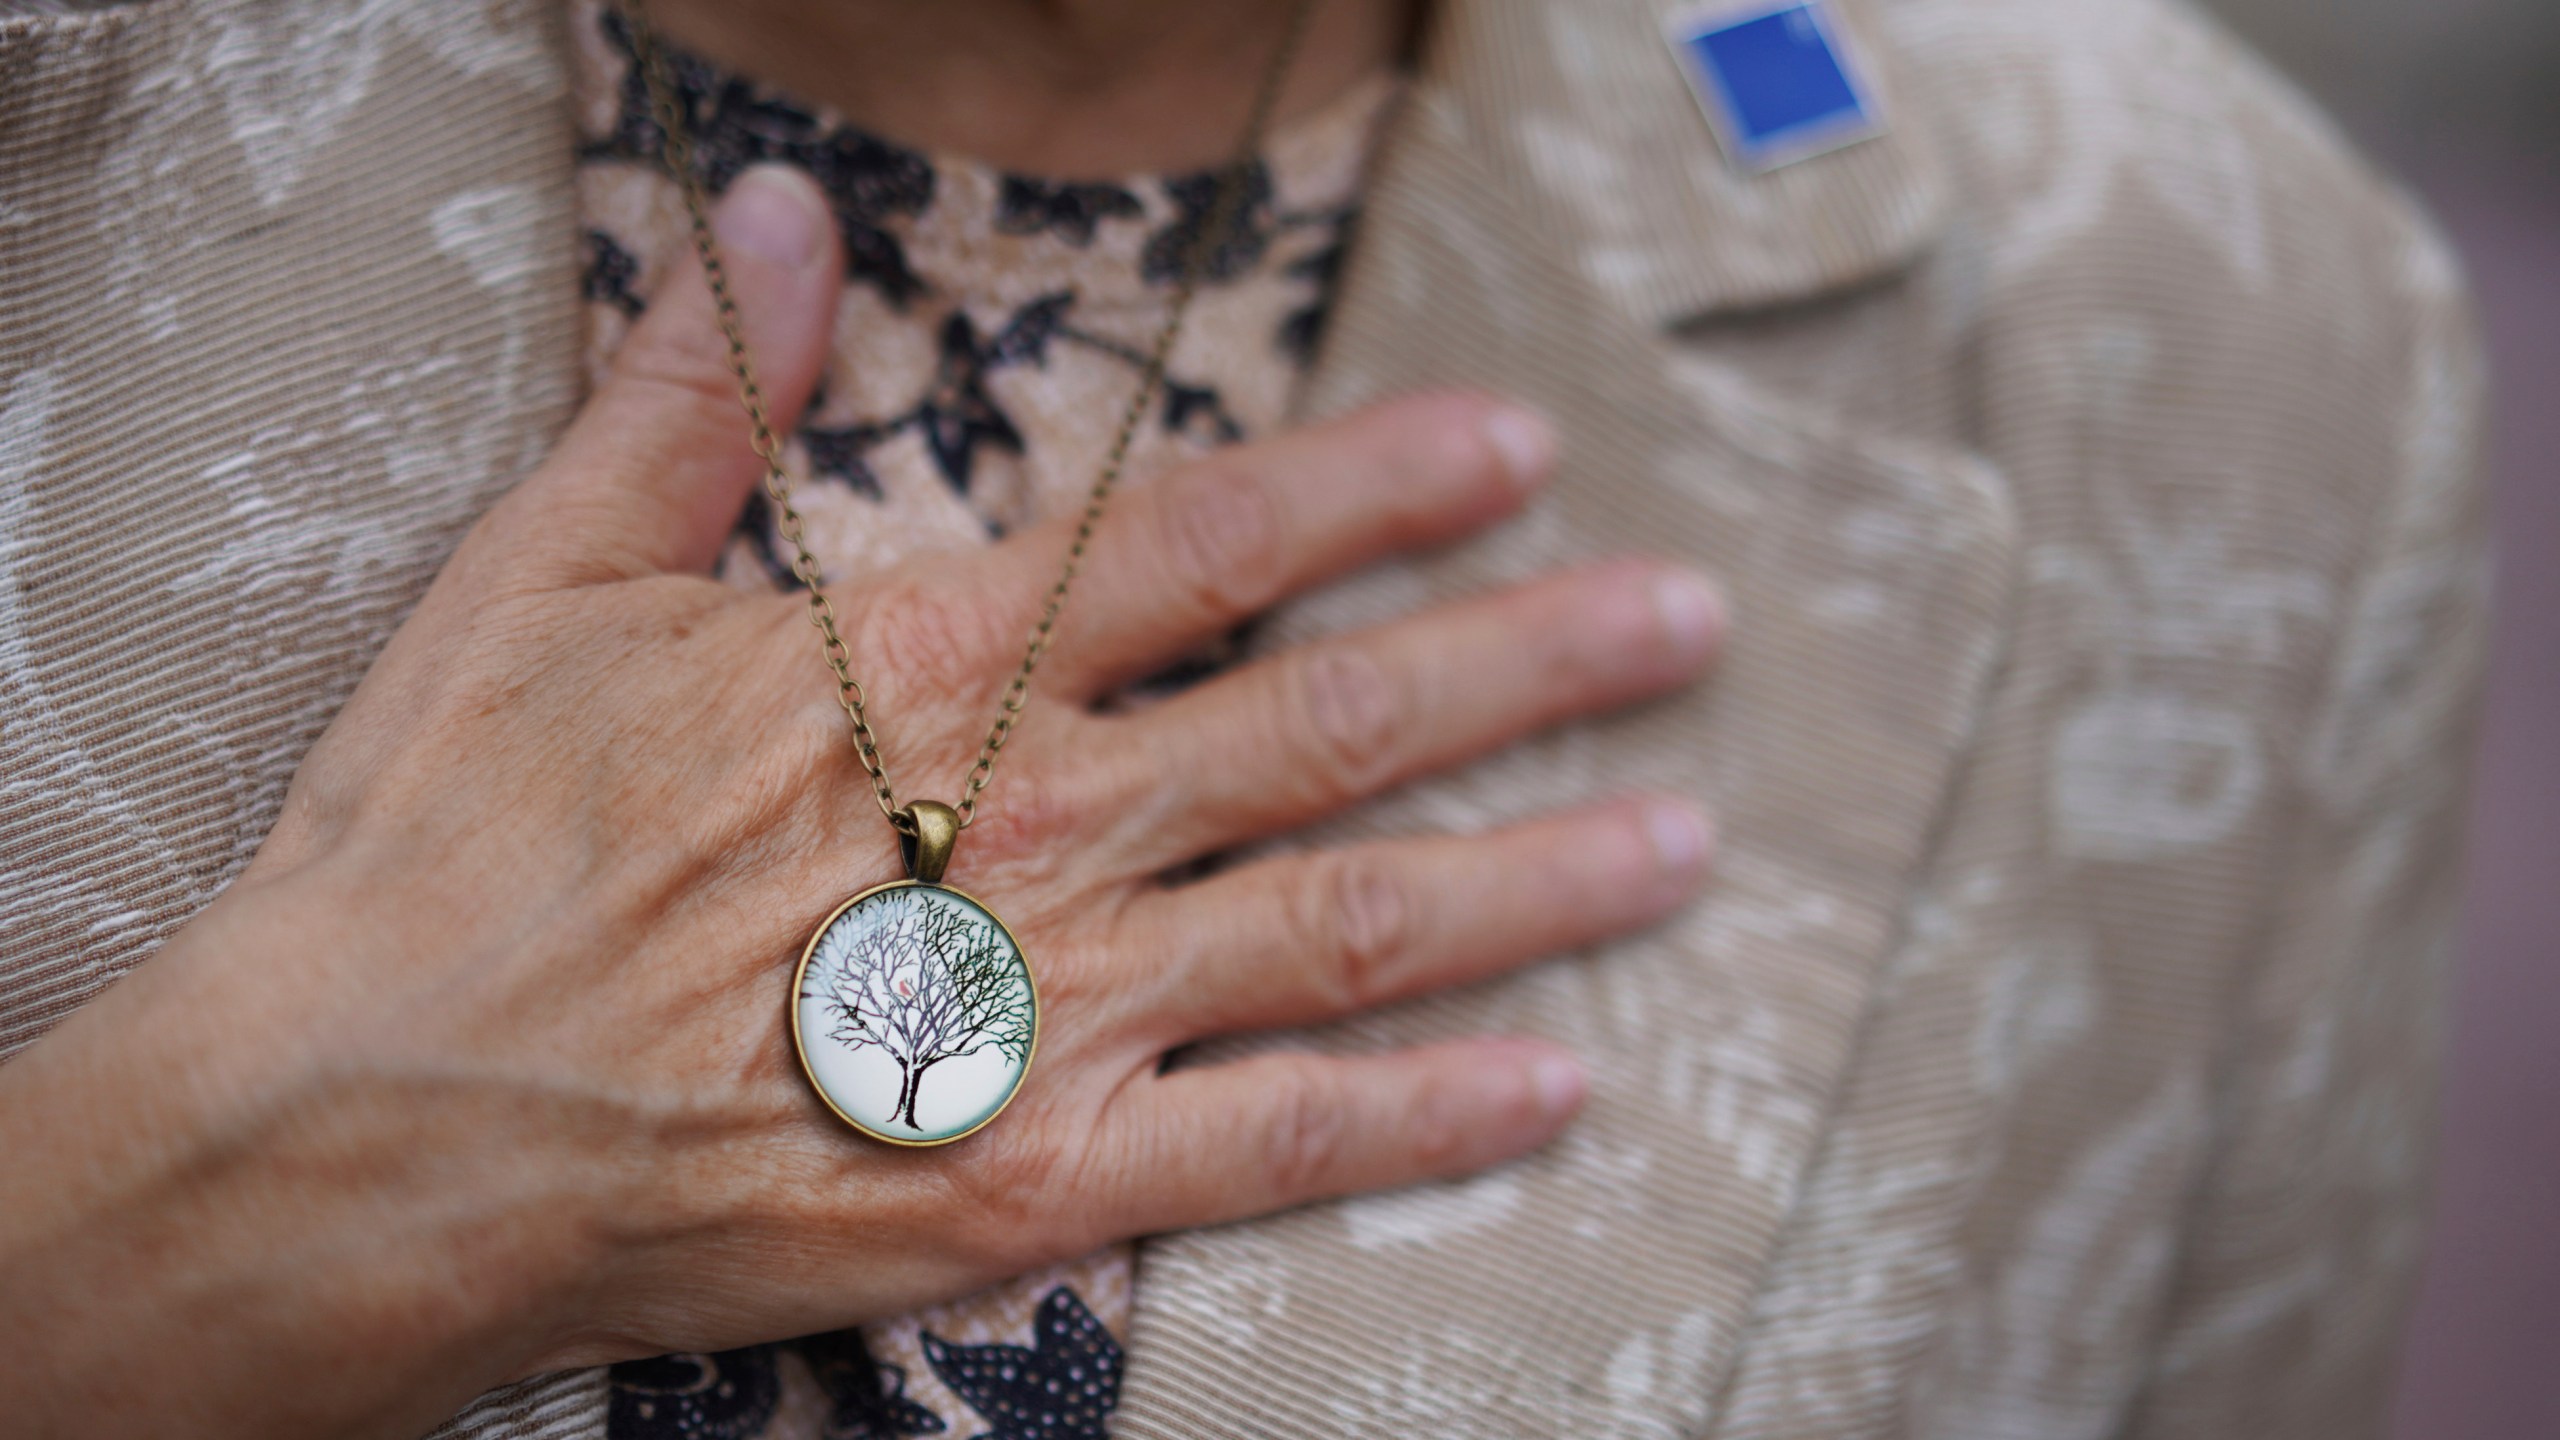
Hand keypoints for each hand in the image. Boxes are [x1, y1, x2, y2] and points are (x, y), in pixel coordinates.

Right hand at [0, 168, 1721, 1438]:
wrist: (362, 1127)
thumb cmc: (447, 849)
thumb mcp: (546, 576)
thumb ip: (697, 400)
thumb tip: (780, 219)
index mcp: (925, 670)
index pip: (1213, 544)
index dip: (1382, 483)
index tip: (1516, 449)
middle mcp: (1030, 827)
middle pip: (1337, 721)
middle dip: (1530, 659)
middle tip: (1685, 622)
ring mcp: (1046, 1013)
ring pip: (1351, 920)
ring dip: (1536, 872)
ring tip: (1685, 835)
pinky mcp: (1028, 1185)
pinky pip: (1278, 1146)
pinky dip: (1427, 1114)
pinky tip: (1555, 1082)